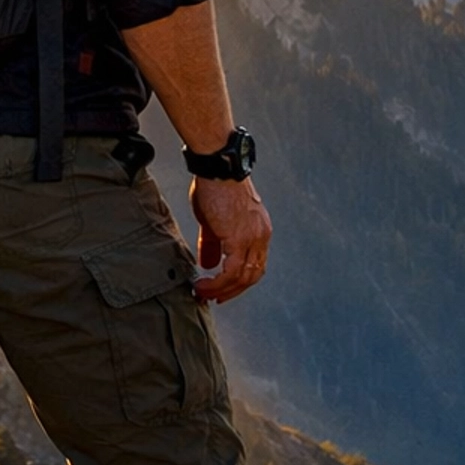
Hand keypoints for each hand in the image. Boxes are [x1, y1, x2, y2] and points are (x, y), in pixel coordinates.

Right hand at [189, 176, 271, 304]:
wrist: (218, 167)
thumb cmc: (215, 186)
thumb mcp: (214, 220)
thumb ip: (213, 243)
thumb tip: (208, 264)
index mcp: (259, 230)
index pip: (255, 265)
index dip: (239, 281)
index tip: (222, 289)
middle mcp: (261, 236)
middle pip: (253, 276)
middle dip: (232, 291)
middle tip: (213, 298)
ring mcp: (252, 238)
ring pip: (243, 278)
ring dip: (221, 290)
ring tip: (203, 292)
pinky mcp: (239, 238)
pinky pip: (231, 272)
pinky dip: (217, 283)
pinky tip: (203, 284)